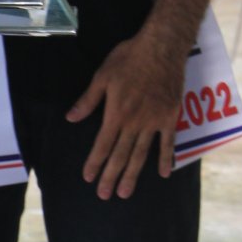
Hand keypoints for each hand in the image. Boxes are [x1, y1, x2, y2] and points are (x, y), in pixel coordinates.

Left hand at [66, 29, 186, 200]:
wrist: (162, 47)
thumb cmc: (129, 58)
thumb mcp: (102, 76)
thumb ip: (88, 100)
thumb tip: (71, 118)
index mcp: (116, 113)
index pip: (102, 145)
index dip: (95, 163)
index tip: (89, 178)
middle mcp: (135, 122)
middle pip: (120, 155)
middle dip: (111, 176)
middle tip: (105, 195)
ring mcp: (154, 121)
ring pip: (141, 153)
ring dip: (132, 174)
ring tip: (126, 192)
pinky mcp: (170, 117)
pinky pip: (168, 142)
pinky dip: (166, 158)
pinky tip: (163, 173)